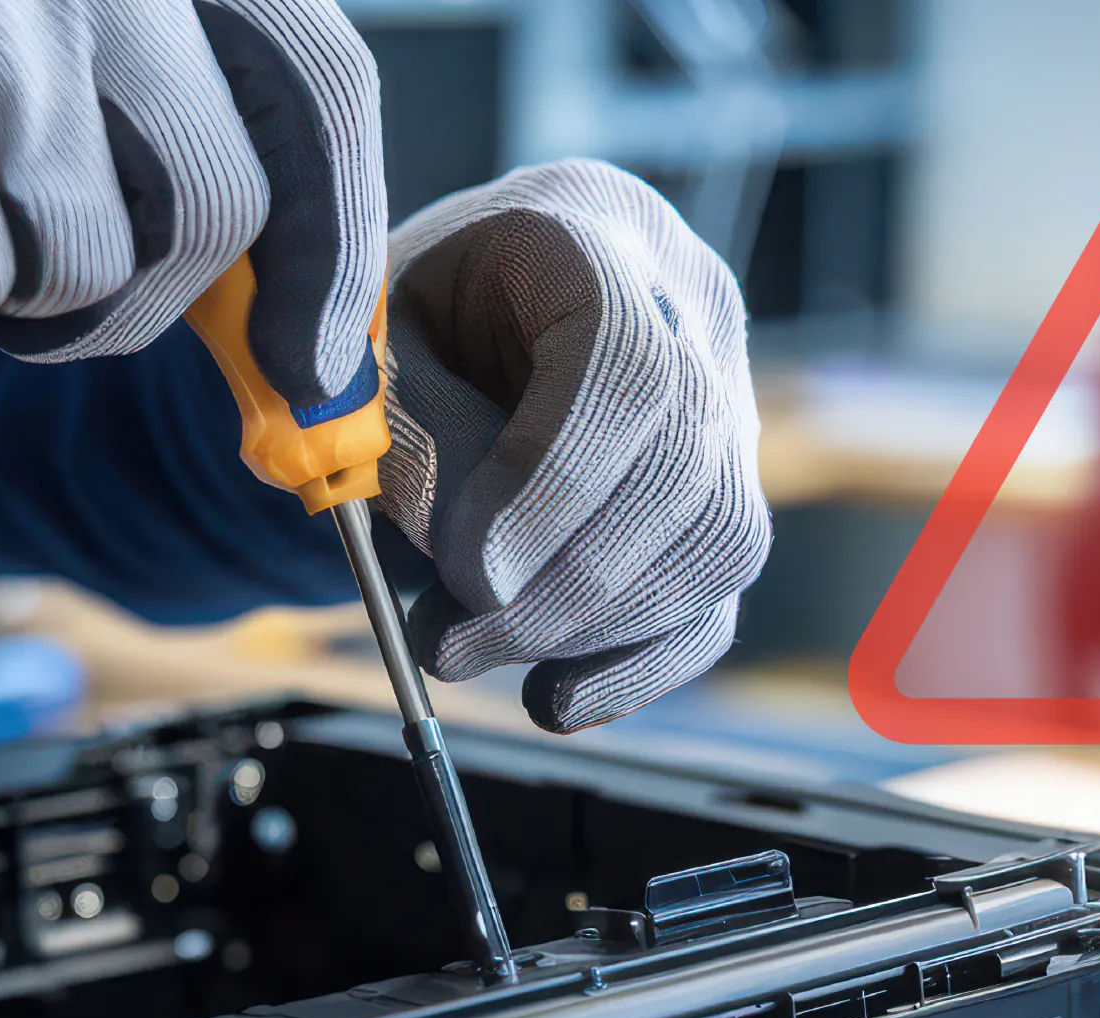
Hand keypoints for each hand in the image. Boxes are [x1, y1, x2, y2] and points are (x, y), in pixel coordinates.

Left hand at [380, 159, 771, 733]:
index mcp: (590, 234)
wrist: (450, 314)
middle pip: (682, 463)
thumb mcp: (372, 348)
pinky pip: (719, 598)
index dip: (555, 482)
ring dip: (593, 628)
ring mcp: (727, 407)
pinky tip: (552, 699)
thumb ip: (414, 436)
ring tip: (466, 653)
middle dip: (565, 581)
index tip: (471, 573)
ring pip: (720, 538)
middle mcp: (689, 312)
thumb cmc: (404, 319)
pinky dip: (639, 665)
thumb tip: (479, 569)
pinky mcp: (722, 496)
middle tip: (450, 644)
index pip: (626, 361)